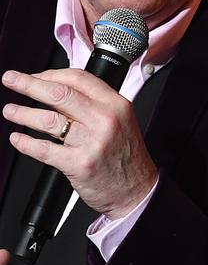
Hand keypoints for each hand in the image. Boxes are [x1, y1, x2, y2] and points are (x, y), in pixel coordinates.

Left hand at [2, 68, 157, 219]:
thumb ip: (96, 104)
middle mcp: (105, 120)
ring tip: (10, 110)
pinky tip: (17, 139)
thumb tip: (59, 90)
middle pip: (60, 93)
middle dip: (29, 84)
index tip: (35, 75)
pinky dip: (26, 143)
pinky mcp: (80, 164)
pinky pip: (45, 150)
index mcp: (116, 105)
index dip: (51, 74)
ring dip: (23, 113)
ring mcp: (92, 142)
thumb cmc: (126, 157)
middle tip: (11, 80)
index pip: (79, 78)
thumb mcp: (121, 121)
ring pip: (49, 120)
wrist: (138, 190)